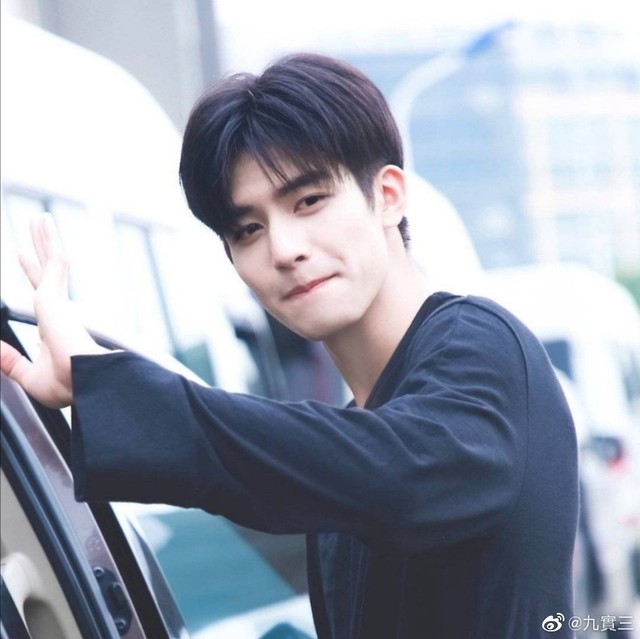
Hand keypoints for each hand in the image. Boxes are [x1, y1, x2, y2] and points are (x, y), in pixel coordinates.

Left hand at [0, 215, 106, 407]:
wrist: (84, 381)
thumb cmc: (66, 385)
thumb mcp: (27, 375)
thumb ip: (9, 360)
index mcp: (54, 326)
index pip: (42, 291)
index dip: (33, 273)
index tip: (24, 256)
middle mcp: (59, 309)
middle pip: (47, 271)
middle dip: (40, 249)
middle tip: (37, 226)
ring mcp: (59, 302)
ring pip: (51, 261)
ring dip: (45, 238)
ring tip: (40, 218)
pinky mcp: (57, 297)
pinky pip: (54, 262)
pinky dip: (49, 244)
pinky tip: (45, 226)